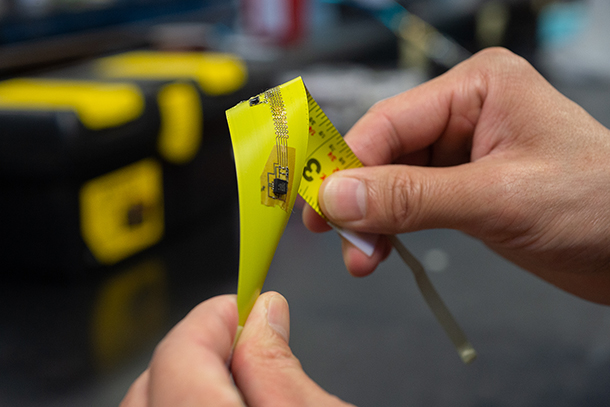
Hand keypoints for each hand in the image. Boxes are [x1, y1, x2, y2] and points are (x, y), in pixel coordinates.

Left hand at [120, 292, 352, 406]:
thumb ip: (281, 367)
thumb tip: (265, 315)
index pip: (182, 352)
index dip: (217, 318)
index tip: (249, 308)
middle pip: (153, 379)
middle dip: (200, 348)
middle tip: (249, 343)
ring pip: (147, 404)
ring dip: (185, 380)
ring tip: (238, 377)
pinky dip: (178, 403)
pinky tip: (218, 403)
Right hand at [303, 47, 609, 304]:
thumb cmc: (598, 205)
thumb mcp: (496, 199)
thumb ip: (411, 199)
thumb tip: (336, 198)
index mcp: (476, 89)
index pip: (389, 123)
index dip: (347, 165)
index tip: (317, 207)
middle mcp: (463, 113)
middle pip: (384, 152)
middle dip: (357, 198)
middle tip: (334, 238)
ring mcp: (462, 152)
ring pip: (391, 181)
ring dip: (371, 220)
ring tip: (362, 258)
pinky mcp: (463, 187)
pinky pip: (410, 202)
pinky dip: (391, 228)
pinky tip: (381, 250)